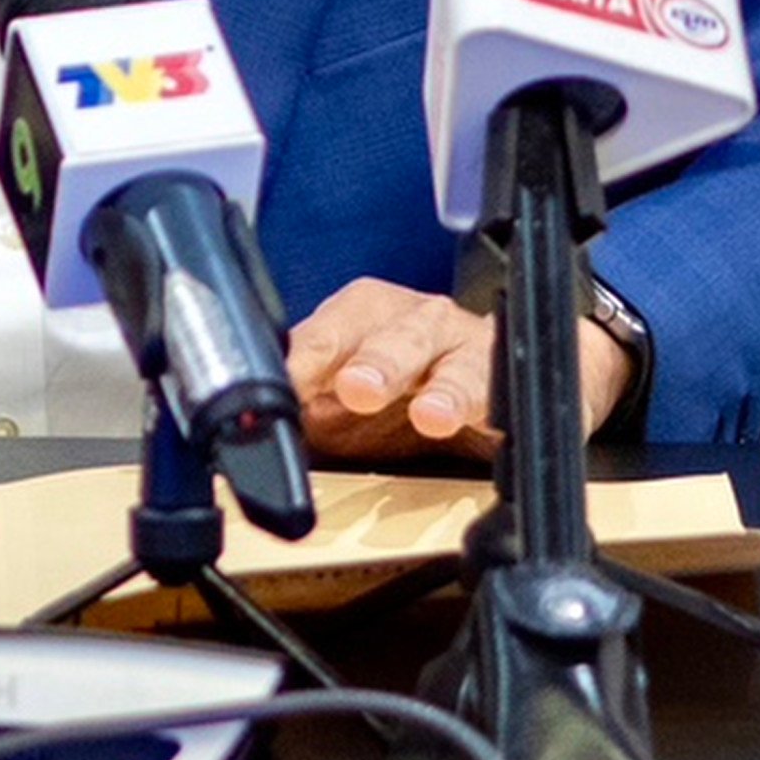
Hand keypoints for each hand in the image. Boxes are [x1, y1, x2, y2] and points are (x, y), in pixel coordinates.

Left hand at [286, 278, 634, 462]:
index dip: (307, 358)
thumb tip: (250, 439)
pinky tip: (490, 428)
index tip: (286, 384)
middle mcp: (416, 324)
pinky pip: (504, 392)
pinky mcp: (509, 382)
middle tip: (357, 390)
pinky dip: (495, 410)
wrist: (492, 382)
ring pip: (454, 360)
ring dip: (442, 388)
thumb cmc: (406, 389)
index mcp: (363, 320)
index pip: (328, 333)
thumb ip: (303, 415)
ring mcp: (466, 349)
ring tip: (430, 416)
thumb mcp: (344, 405)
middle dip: (375, 361)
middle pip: (393, 334)